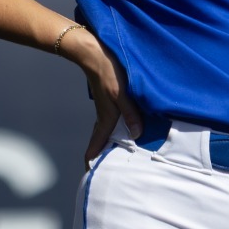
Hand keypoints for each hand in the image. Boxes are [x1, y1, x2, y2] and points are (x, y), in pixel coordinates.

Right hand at [71, 30, 140, 162]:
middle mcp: (104, 116)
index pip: (94, 145)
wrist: (94, 51)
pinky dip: (118, 129)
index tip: (91, 176)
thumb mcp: (122, 93)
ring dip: (111, 142)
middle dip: (104, 156)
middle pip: (101, 141)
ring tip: (121, 153)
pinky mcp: (110, 98)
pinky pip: (113, 119)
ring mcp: (106, 107)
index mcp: (105, 118)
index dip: (91, 162)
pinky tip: (127, 127)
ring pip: (108, 130)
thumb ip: (131, 114)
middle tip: (111, 170)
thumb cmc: (108, 72)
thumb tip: (137, 135)